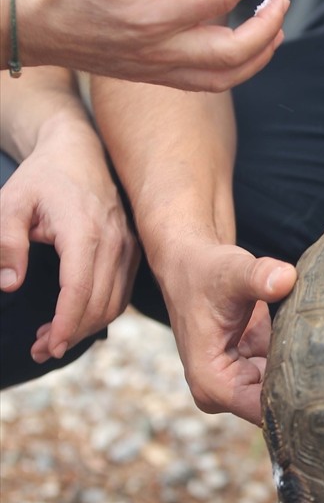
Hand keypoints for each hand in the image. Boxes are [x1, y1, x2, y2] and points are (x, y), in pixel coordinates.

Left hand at [0, 110, 139, 362]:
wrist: (79, 151)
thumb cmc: (42, 177)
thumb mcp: (11, 201)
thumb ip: (6, 241)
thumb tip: (9, 284)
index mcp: (85, 230)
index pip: (79, 290)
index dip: (64, 324)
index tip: (46, 347)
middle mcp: (115, 242)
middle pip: (99, 304)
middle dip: (70, 334)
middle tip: (38, 351)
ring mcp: (128, 248)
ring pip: (113, 304)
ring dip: (85, 328)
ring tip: (50, 340)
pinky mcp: (132, 253)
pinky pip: (120, 294)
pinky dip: (98, 314)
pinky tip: (73, 320)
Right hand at [15, 0, 288, 91]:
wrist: (30, 27)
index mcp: (153, 16)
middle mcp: (161, 50)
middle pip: (235, 52)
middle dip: (268, 26)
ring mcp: (158, 69)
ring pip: (225, 77)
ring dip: (258, 55)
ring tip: (274, 27)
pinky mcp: (153, 76)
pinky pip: (206, 82)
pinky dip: (234, 68)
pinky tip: (240, 46)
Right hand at [157, 242, 296, 424]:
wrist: (194, 265)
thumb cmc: (207, 271)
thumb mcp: (232, 272)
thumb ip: (259, 276)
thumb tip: (287, 278)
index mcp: (212, 384)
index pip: (265, 412)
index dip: (300, 401)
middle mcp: (224, 392)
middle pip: (279, 405)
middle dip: (309, 390)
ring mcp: (241, 382)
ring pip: (286, 391)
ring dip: (308, 374)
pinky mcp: (256, 369)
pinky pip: (288, 375)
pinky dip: (304, 361)